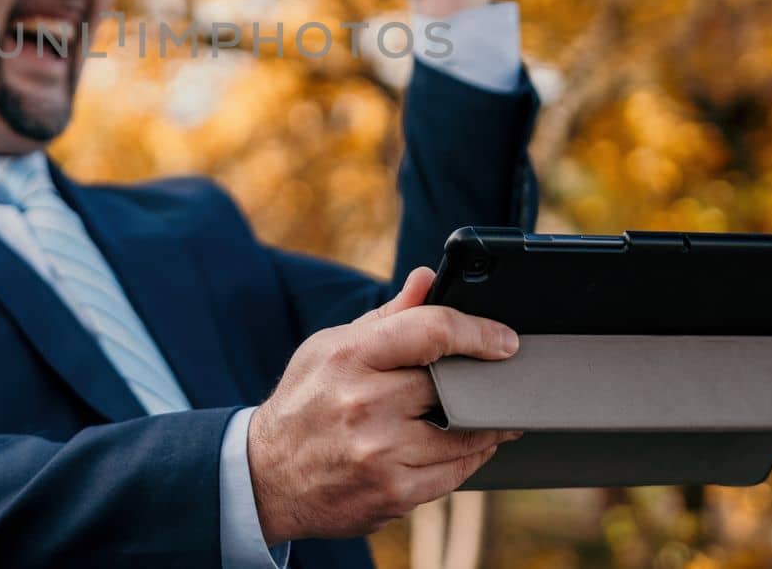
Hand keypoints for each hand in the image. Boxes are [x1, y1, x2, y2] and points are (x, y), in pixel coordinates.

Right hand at [246, 267, 521, 543]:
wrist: (267, 475)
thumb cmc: (306, 401)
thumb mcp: (331, 346)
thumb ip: (386, 316)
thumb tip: (426, 278)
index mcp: (350, 356)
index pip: (430, 331)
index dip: (477, 332)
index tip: (504, 340)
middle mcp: (364, 404)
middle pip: (452, 385)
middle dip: (480, 382)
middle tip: (498, 379)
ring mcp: (379, 453)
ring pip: (463, 435)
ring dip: (486, 425)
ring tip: (491, 415)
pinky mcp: (392, 494)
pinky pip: (454, 474)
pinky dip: (468, 458)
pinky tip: (466, 446)